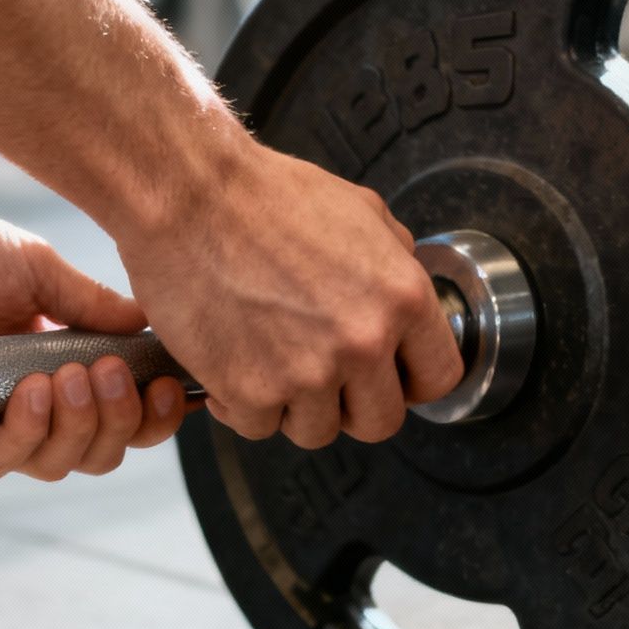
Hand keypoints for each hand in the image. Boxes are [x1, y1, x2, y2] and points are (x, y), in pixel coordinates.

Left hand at [0, 200, 189, 479]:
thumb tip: (152, 329)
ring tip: (70, 377)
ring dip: (77, 427)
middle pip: (99, 453)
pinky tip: (32, 392)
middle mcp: (31, 408)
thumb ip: (93, 305)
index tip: (170, 389)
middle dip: (117, 422)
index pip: (125, 416)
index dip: (155, 416)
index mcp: (64, 370)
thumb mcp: (39, 270)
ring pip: (56, 465)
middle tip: (109, 374)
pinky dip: (27, 433)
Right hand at [114, 145, 463, 447]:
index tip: (390, 381)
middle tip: (325, 382)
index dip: (411, 383)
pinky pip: (258, 427)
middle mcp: (363, 342)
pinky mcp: (252, 391)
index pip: (438, 378)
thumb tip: (403, 283)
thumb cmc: (263, 197)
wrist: (190, 198)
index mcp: (402, 298)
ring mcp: (308, 374)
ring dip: (294, 407)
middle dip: (353, 407)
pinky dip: (242, 405)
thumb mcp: (359, 210)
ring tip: (270, 363)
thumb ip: (395, 259)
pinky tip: (232, 367)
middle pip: (381, 423)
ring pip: (316, 432)